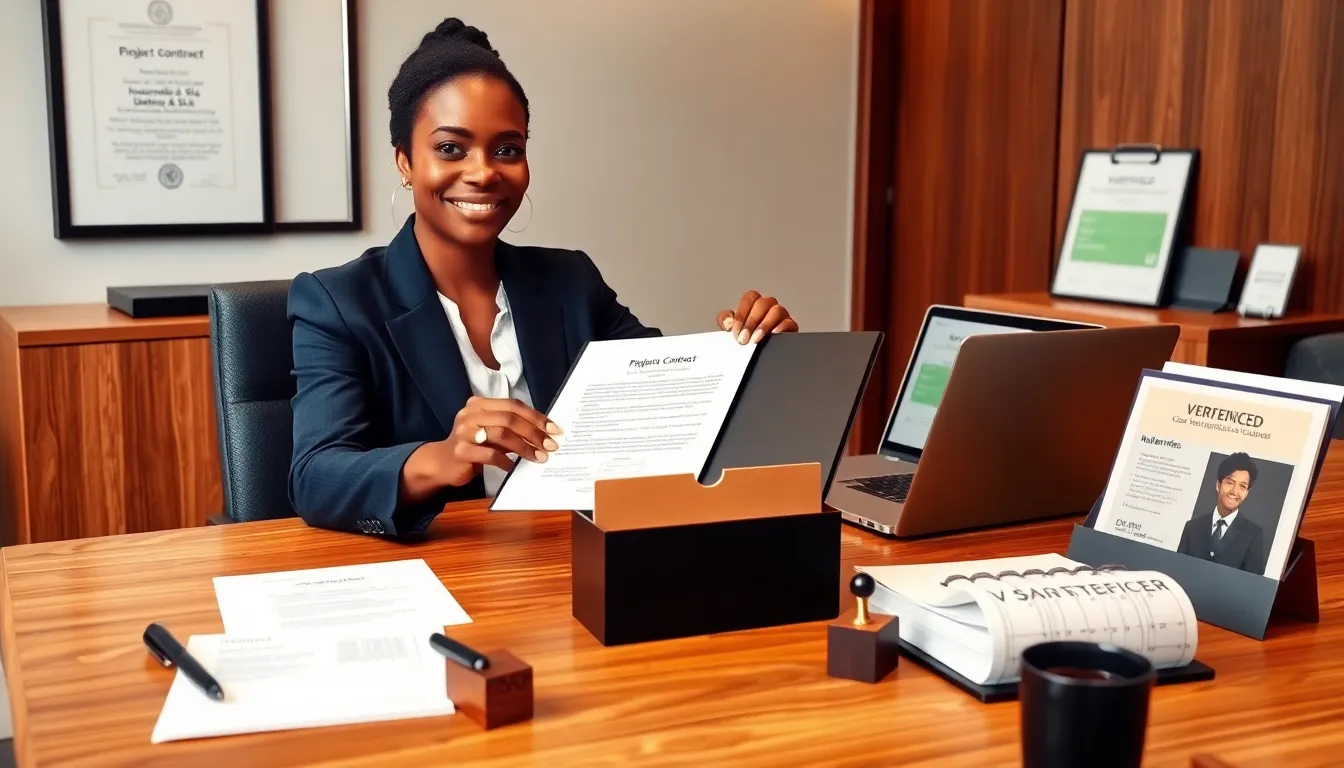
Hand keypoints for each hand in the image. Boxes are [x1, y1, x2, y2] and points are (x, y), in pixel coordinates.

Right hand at [436, 396, 560, 486]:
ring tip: (538, 457)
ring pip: (501, 434)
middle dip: (533, 432)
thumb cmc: (473, 446)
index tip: (554, 429)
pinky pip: (490, 455)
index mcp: (479, 404)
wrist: (442, 463)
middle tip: (550, 445)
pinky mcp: (460, 452)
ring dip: (524, 447)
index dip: (535, 416)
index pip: (512, 405)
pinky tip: (513, 467)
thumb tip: (545, 432)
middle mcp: (469, 414)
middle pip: (509, 418)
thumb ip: (511, 428)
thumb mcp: (491, 432)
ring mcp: (463, 432)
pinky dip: (506, 461)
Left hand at [717, 290, 798, 343]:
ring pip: (777, 310)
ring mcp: (781, 315)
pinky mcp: (791, 326)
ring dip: (764, 325)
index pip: (750, 297)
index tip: (736, 330)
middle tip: (744, 338)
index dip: (742, 313)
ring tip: (755, 339)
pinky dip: (780, 329)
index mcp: (754, 303)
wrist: (755, 352)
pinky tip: (770, 337)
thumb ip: (725, 320)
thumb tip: (729, 322)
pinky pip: (789, 323)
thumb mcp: (731, 327)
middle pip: (763, 303)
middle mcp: (769, 306)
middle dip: (751, 321)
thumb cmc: (745, 336)